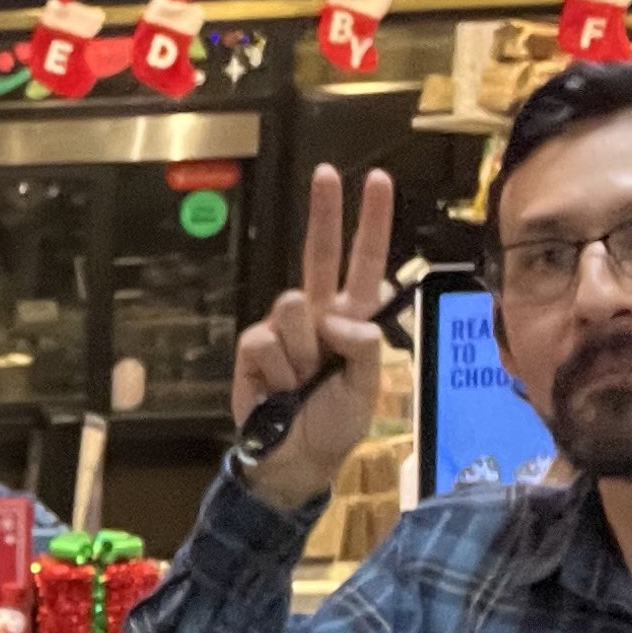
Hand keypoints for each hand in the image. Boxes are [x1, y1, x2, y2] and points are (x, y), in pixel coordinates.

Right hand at [232, 164, 397, 510]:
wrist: (294, 460)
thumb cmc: (334, 424)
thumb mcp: (368, 386)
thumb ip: (364, 344)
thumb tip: (333, 317)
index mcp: (352, 319)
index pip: (366, 263)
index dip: (372, 222)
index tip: (378, 180)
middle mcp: (318, 316)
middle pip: (320, 254)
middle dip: (324, 212)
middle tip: (326, 172)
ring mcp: (283, 330)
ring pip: (292, 307)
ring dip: (301, 351)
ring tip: (302, 383)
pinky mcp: (253, 348)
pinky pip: (265, 341)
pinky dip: (276, 370)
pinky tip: (278, 390)